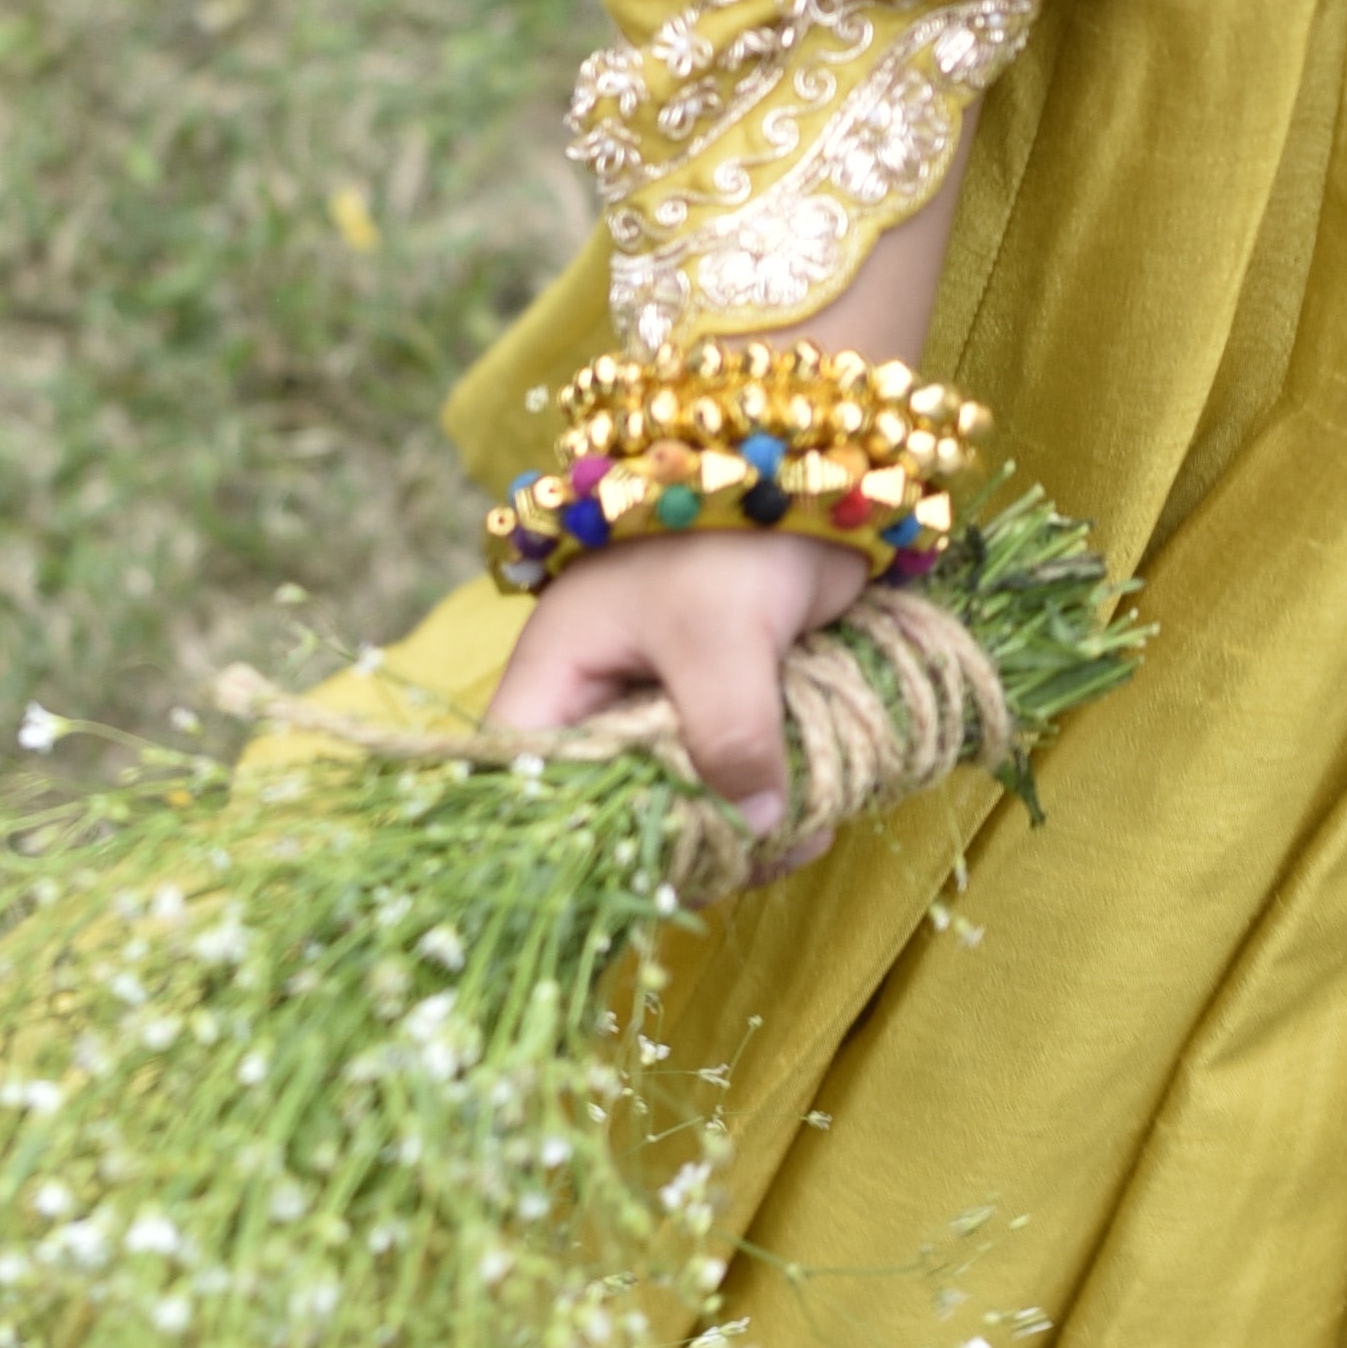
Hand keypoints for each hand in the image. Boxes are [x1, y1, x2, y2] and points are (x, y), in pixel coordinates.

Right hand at [481, 526, 875, 837]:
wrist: (805, 471)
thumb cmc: (727, 533)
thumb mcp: (720, 634)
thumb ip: (729, 732)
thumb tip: (757, 827)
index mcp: (556, 682)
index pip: (527, 792)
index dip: (574, 846)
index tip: (650, 876)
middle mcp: (596, 711)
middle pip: (611, 820)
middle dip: (684, 849)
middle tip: (757, 854)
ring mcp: (658, 717)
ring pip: (681, 813)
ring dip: (742, 835)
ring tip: (805, 832)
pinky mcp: (718, 718)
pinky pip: (732, 789)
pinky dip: (772, 809)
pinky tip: (819, 815)